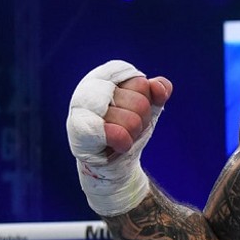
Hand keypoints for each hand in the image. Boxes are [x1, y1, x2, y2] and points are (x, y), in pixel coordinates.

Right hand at [66, 60, 172, 215]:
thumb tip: (158, 86)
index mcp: (105, 77)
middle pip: (140, 101)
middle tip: (127, 127)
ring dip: (132, 134)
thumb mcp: (148, 106)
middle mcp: (89, 87)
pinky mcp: (80, 130)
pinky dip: (124, 143)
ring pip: (131, 120)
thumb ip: (157, 91)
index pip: (140, 82)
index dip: (146, 99)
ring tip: (119, 136)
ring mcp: (82, 108)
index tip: (135, 108)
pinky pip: (116, 133)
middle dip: (141, 119)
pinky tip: (117, 146)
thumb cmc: (127, 128)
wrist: (111, 163)